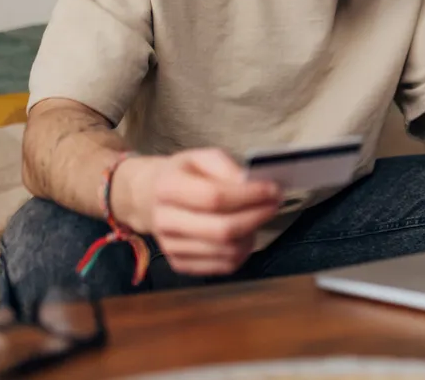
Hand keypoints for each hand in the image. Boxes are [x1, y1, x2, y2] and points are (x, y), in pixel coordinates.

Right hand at [116, 149, 282, 275]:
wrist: (150, 197)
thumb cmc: (184, 174)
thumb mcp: (201, 157)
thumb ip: (226, 166)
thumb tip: (250, 183)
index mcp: (168, 188)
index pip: (215, 197)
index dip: (249, 195)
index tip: (274, 189)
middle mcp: (165, 220)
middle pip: (222, 229)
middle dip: (257, 217)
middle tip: (274, 204)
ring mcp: (171, 246)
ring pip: (226, 251)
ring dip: (252, 234)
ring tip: (259, 217)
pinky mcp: (180, 264)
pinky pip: (223, 267)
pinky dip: (243, 252)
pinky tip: (246, 234)